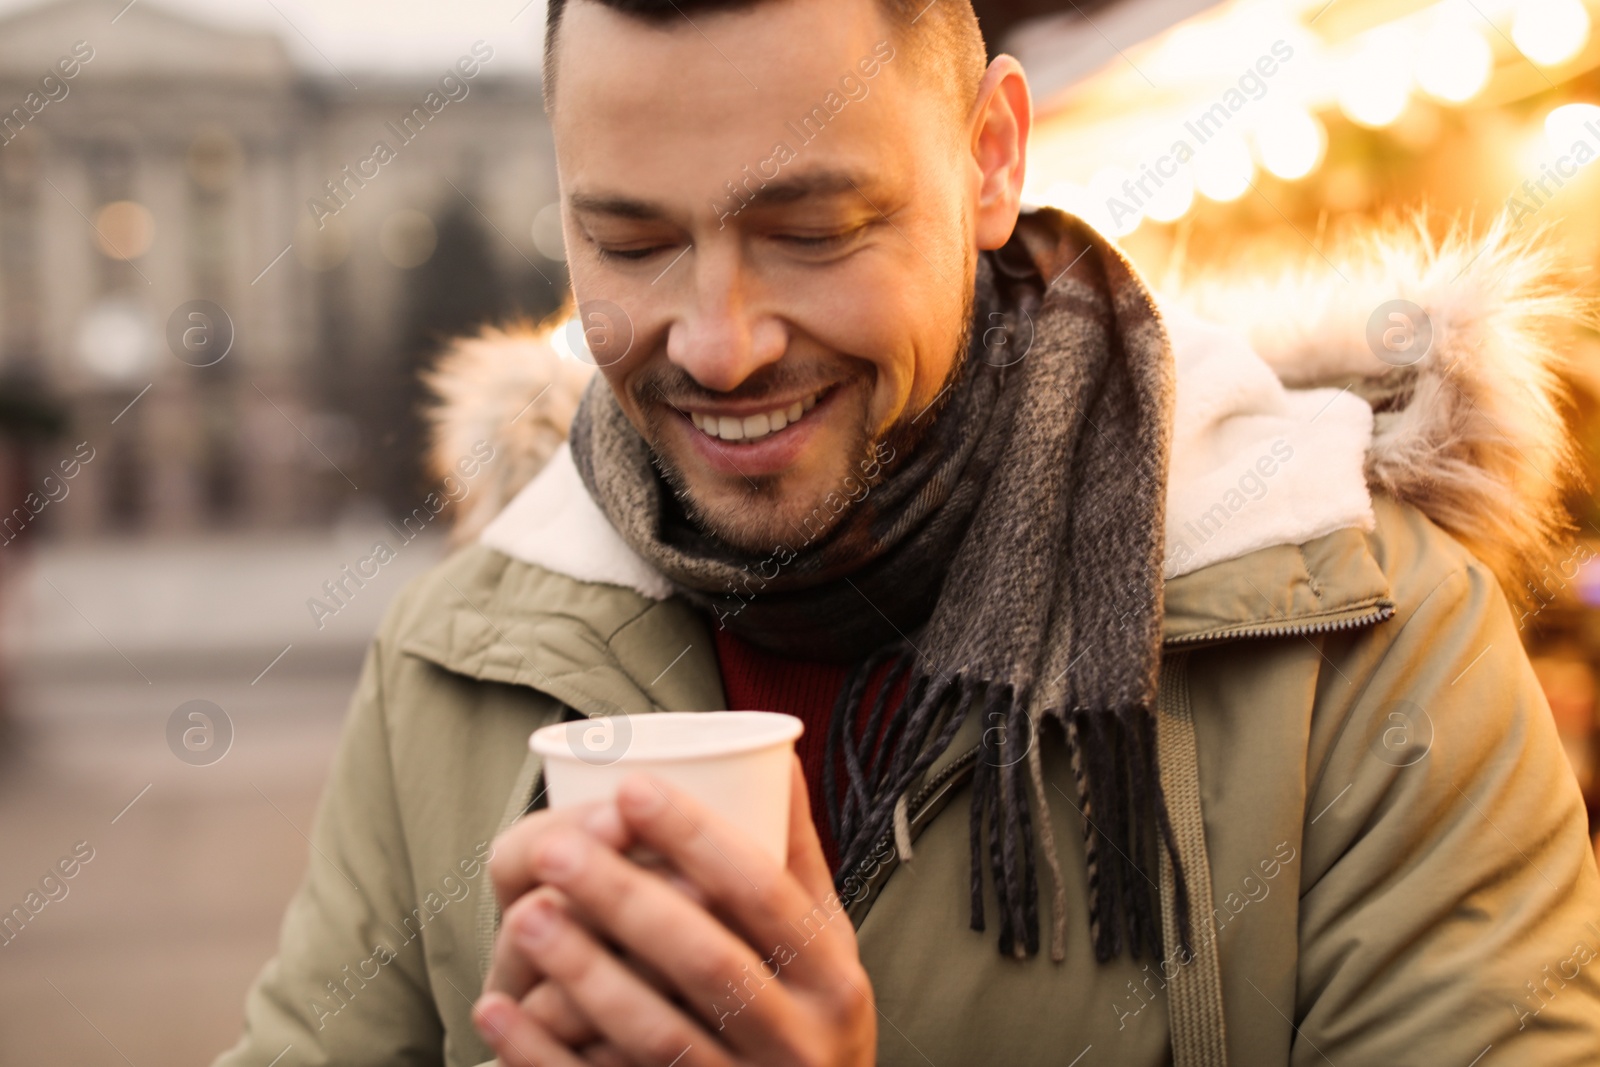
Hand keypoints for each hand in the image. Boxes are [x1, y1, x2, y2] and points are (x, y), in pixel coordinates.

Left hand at [473, 756, 876, 1065]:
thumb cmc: (811, 1016)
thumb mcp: (826, 944)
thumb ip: (795, 859)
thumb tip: (775, 755)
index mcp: (831, 976)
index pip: (763, 893)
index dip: (698, 839)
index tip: (633, 790)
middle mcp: (796, 1040)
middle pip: (704, 961)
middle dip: (626, 899)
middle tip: (555, 847)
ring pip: (655, 1034)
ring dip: (584, 973)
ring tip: (527, 917)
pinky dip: (545, 1056)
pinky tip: (497, 1014)